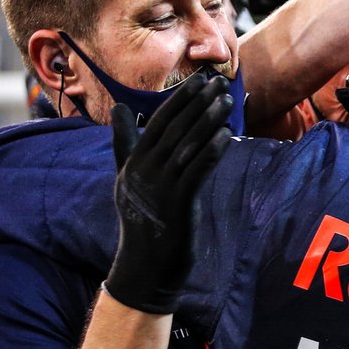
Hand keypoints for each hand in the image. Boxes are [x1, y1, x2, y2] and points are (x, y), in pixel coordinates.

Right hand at [105, 74, 231, 312]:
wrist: (144, 267)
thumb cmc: (142, 220)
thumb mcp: (128, 179)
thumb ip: (126, 144)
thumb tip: (122, 109)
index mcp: (133, 163)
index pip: (159, 123)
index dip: (180, 100)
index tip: (199, 80)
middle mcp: (144, 171)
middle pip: (174, 129)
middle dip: (197, 103)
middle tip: (218, 81)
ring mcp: (160, 187)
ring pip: (187, 146)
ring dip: (209, 121)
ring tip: (227, 100)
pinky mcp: (178, 204)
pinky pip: (196, 171)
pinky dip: (211, 151)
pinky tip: (227, 136)